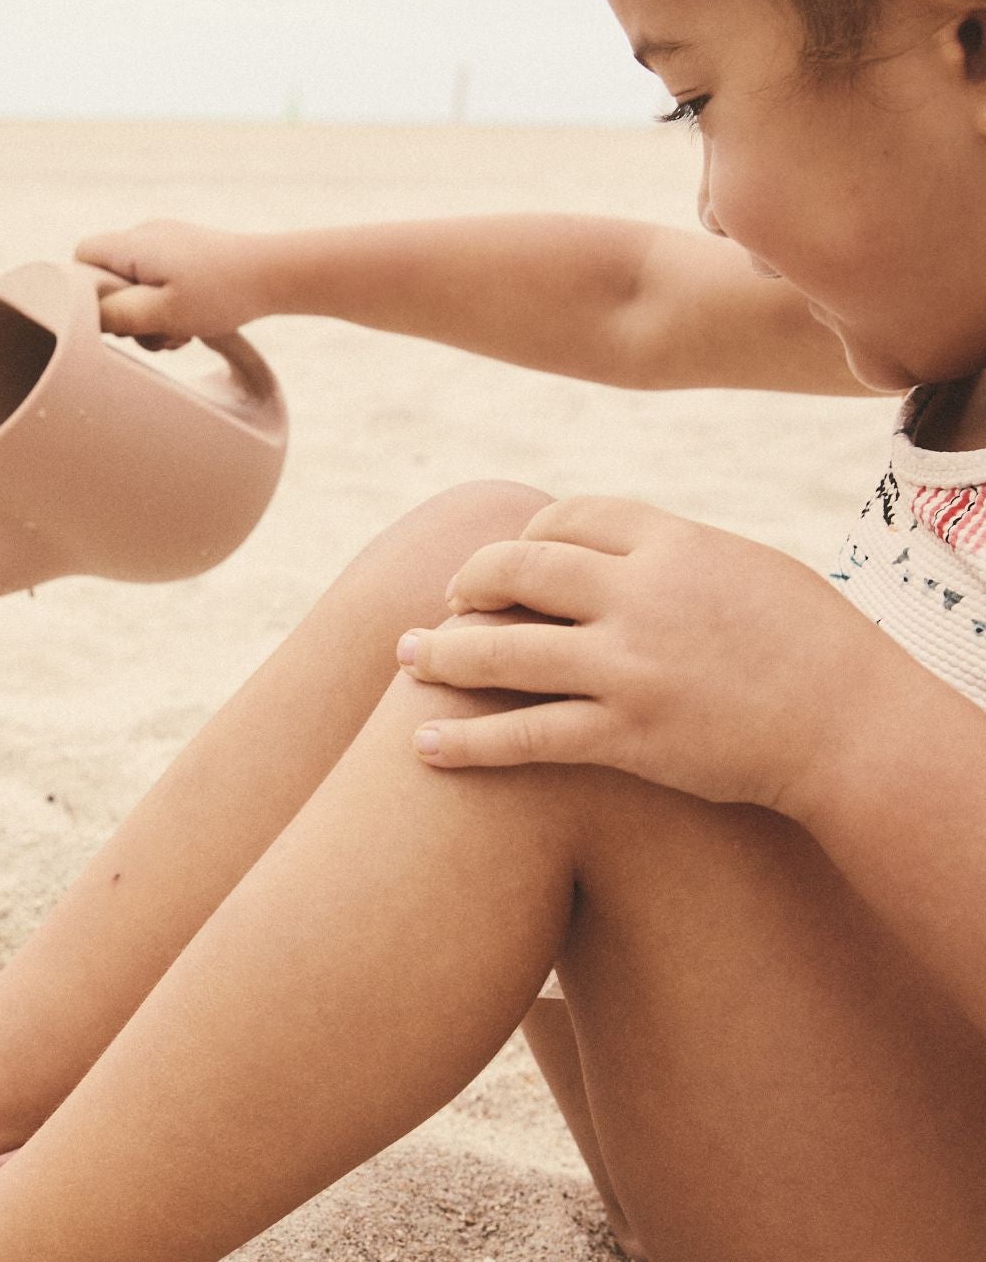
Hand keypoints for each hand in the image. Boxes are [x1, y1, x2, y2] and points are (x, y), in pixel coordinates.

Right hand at [73, 219, 272, 348]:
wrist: (274, 275)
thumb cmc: (220, 294)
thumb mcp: (162, 314)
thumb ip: (117, 315)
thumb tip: (84, 315)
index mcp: (134, 243)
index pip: (82, 255)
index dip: (85, 290)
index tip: (113, 317)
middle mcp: (147, 235)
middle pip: (109, 276)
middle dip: (125, 312)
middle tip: (155, 332)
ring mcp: (168, 243)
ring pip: (136, 285)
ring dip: (151, 316)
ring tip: (180, 332)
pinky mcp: (186, 254)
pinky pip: (159, 283)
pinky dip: (168, 307)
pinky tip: (192, 323)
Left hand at [395, 495, 884, 815]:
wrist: (854, 724)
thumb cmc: (812, 646)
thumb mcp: (745, 569)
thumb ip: (674, 556)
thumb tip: (618, 547)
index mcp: (675, 542)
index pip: (569, 516)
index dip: (525, 536)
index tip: (507, 561)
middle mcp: (643, 595)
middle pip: (519, 569)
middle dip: (470, 583)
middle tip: (446, 604)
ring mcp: (631, 667)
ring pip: (504, 652)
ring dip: (443, 655)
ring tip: (407, 660)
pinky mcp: (629, 736)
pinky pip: (526, 736)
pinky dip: (466, 741)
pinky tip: (422, 745)